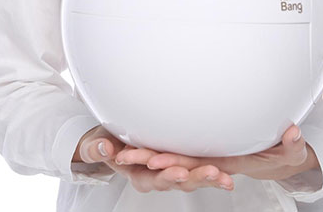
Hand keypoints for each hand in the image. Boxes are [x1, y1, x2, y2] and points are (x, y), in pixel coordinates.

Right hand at [72, 126, 234, 192]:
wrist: (109, 143)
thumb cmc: (104, 143)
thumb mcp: (96, 145)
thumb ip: (98, 148)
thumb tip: (105, 148)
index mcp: (138, 174)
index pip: (153, 179)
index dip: (167, 176)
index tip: (179, 172)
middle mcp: (156, 176)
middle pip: (177, 181)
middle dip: (195, 178)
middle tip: (212, 173)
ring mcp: (169, 169)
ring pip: (190, 177)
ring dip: (207, 177)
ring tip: (224, 178)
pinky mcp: (178, 161)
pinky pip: (195, 167)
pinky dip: (210, 170)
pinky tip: (226, 173)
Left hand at [114, 125, 319, 184]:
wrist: (281, 160)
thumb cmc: (285, 155)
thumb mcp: (292, 150)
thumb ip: (293, 143)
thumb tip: (294, 133)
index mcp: (227, 162)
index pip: (198, 164)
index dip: (176, 163)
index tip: (155, 159)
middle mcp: (212, 160)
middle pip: (176, 163)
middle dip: (149, 160)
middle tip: (123, 153)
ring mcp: (205, 153)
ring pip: (172, 156)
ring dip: (146, 154)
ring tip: (119, 149)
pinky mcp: (204, 145)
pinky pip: (178, 148)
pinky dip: (158, 146)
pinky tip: (138, 141)